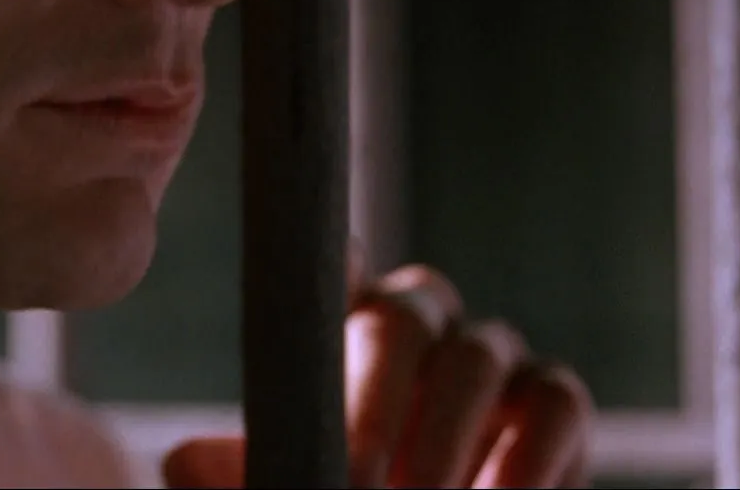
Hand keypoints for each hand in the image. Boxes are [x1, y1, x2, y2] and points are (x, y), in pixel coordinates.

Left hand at [163, 259, 592, 488]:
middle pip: (404, 317)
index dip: (322, 270)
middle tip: (351, 484)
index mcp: (336, 329)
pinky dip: (528, 459)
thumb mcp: (283, 487)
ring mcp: (488, 356)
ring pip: (477, 358)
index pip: (325, 273)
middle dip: (376, 403)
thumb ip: (238, 475)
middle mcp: (415, 323)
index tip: (318, 284)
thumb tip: (184, 461)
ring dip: (445, 442)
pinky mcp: (553, 401)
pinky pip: (555, 403)